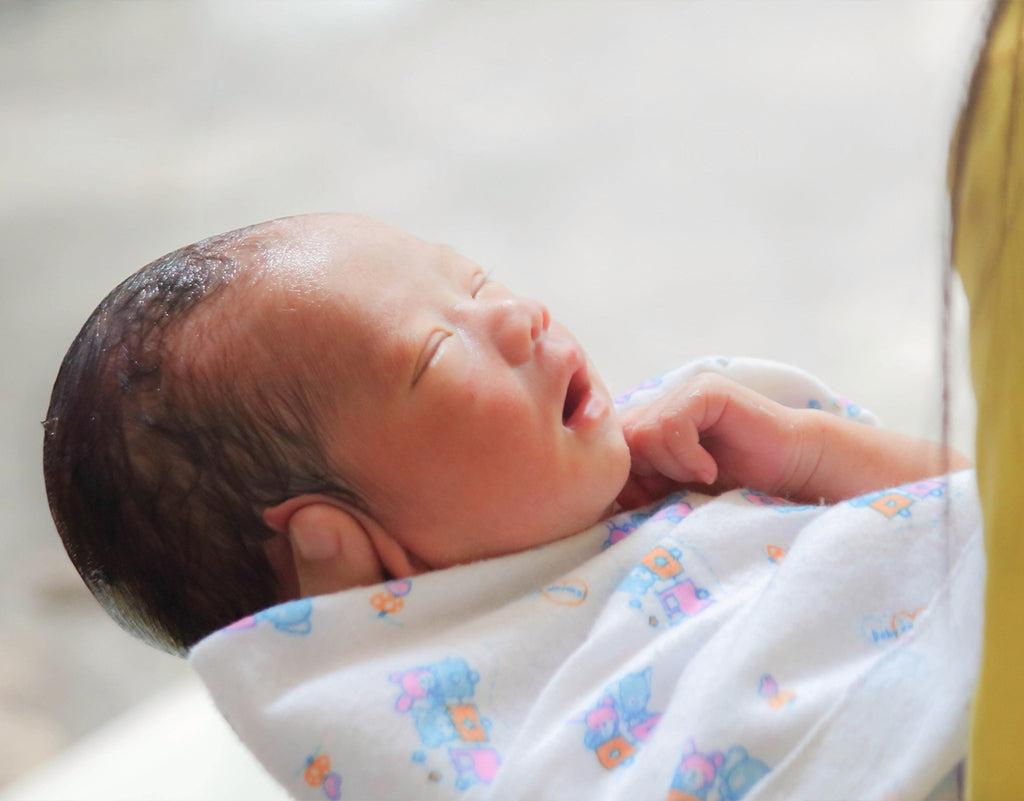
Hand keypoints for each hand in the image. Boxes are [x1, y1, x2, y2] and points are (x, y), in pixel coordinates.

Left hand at [617, 372, 820, 508]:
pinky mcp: (705, 392)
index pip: (606, 451)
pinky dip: (685, 456)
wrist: (790, 476)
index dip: (619, 482)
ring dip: (668, 467)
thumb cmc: (732, 494)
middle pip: (618, 443)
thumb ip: (636, 492)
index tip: (648, 503)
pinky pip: (670, 425)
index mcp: (645, 431)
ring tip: (700, 479)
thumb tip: (593, 502)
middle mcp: (657, 408)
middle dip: (642, 476)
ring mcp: (681, 396)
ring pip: (641, 434)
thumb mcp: (674, 498)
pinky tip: (709, 470)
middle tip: (675, 490)